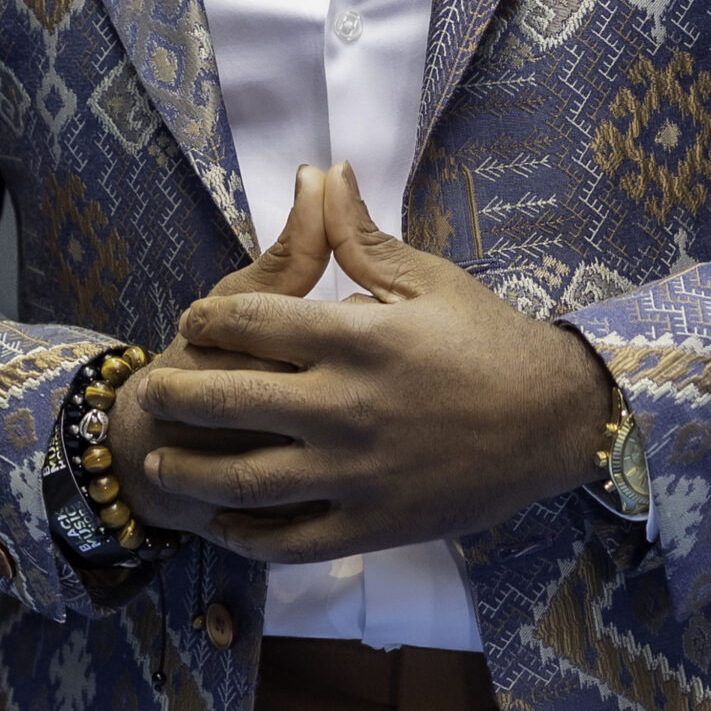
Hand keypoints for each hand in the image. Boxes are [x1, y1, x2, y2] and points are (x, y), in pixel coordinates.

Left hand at [111, 163, 612, 560]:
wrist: (556, 421)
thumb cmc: (491, 340)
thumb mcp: (427, 277)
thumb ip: (359, 234)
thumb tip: (319, 171)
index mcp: (357, 337)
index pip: (251, 322)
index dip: (208, 320)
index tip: (193, 321)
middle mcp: (346, 406)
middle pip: (231, 399)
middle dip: (180, 394)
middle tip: (155, 391)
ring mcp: (357, 472)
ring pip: (247, 479)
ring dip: (194, 468)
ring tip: (165, 457)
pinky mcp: (373, 524)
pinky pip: (292, 538)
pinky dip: (247, 534)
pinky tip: (224, 521)